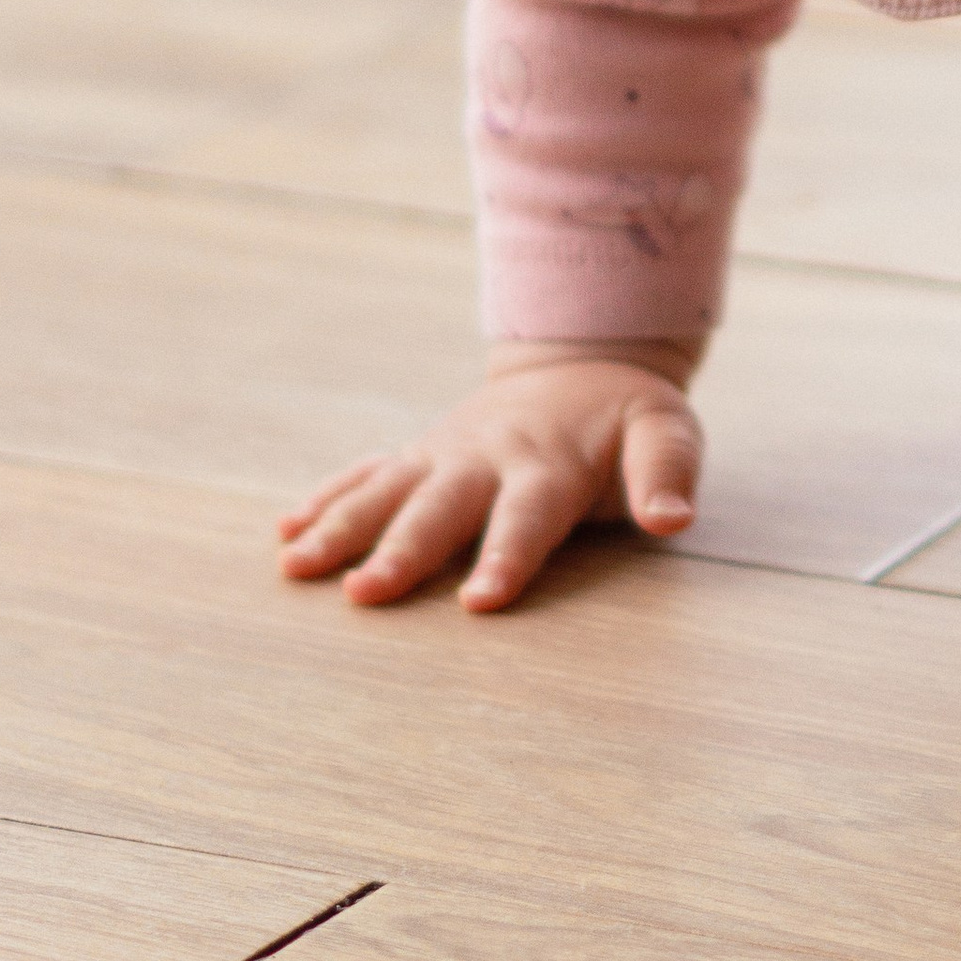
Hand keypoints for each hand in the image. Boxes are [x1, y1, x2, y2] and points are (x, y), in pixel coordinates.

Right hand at [278, 338, 703, 614]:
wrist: (581, 359)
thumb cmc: (628, 417)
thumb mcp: (666, 432)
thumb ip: (667, 473)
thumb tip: (674, 519)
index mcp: (549, 462)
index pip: (528, 515)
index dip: (506, 556)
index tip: (479, 601)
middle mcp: (486, 458)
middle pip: (441, 509)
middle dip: (402, 551)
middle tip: (363, 595)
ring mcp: (445, 454)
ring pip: (386, 491)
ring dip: (342, 527)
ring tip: (295, 566)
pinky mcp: (420, 455)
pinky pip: (367, 474)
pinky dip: (328, 499)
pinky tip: (286, 531)